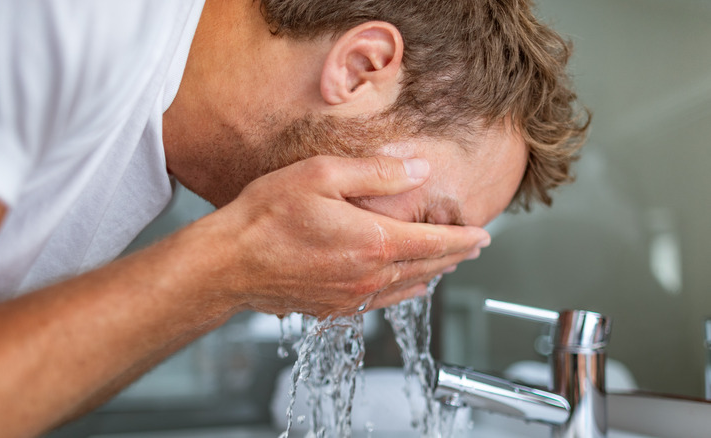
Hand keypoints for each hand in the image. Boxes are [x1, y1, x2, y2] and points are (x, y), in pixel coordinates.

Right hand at [187, 155, 489, 318]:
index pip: (435, 244)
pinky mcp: (331, 309)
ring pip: (406, 288)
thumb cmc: (267, 216)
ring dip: (431, 275)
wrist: (229, 262)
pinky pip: (380, 302)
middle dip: (454, 257)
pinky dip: (402, 292)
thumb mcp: (322, 176)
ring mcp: (350, 297)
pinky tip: (405, 288)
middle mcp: (368, 276)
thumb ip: (377, 173)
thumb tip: (419, 170)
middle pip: (426, 269)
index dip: (463, 239)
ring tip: (445, 265)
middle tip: (472, 248)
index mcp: (373, 243)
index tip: (483, 235)